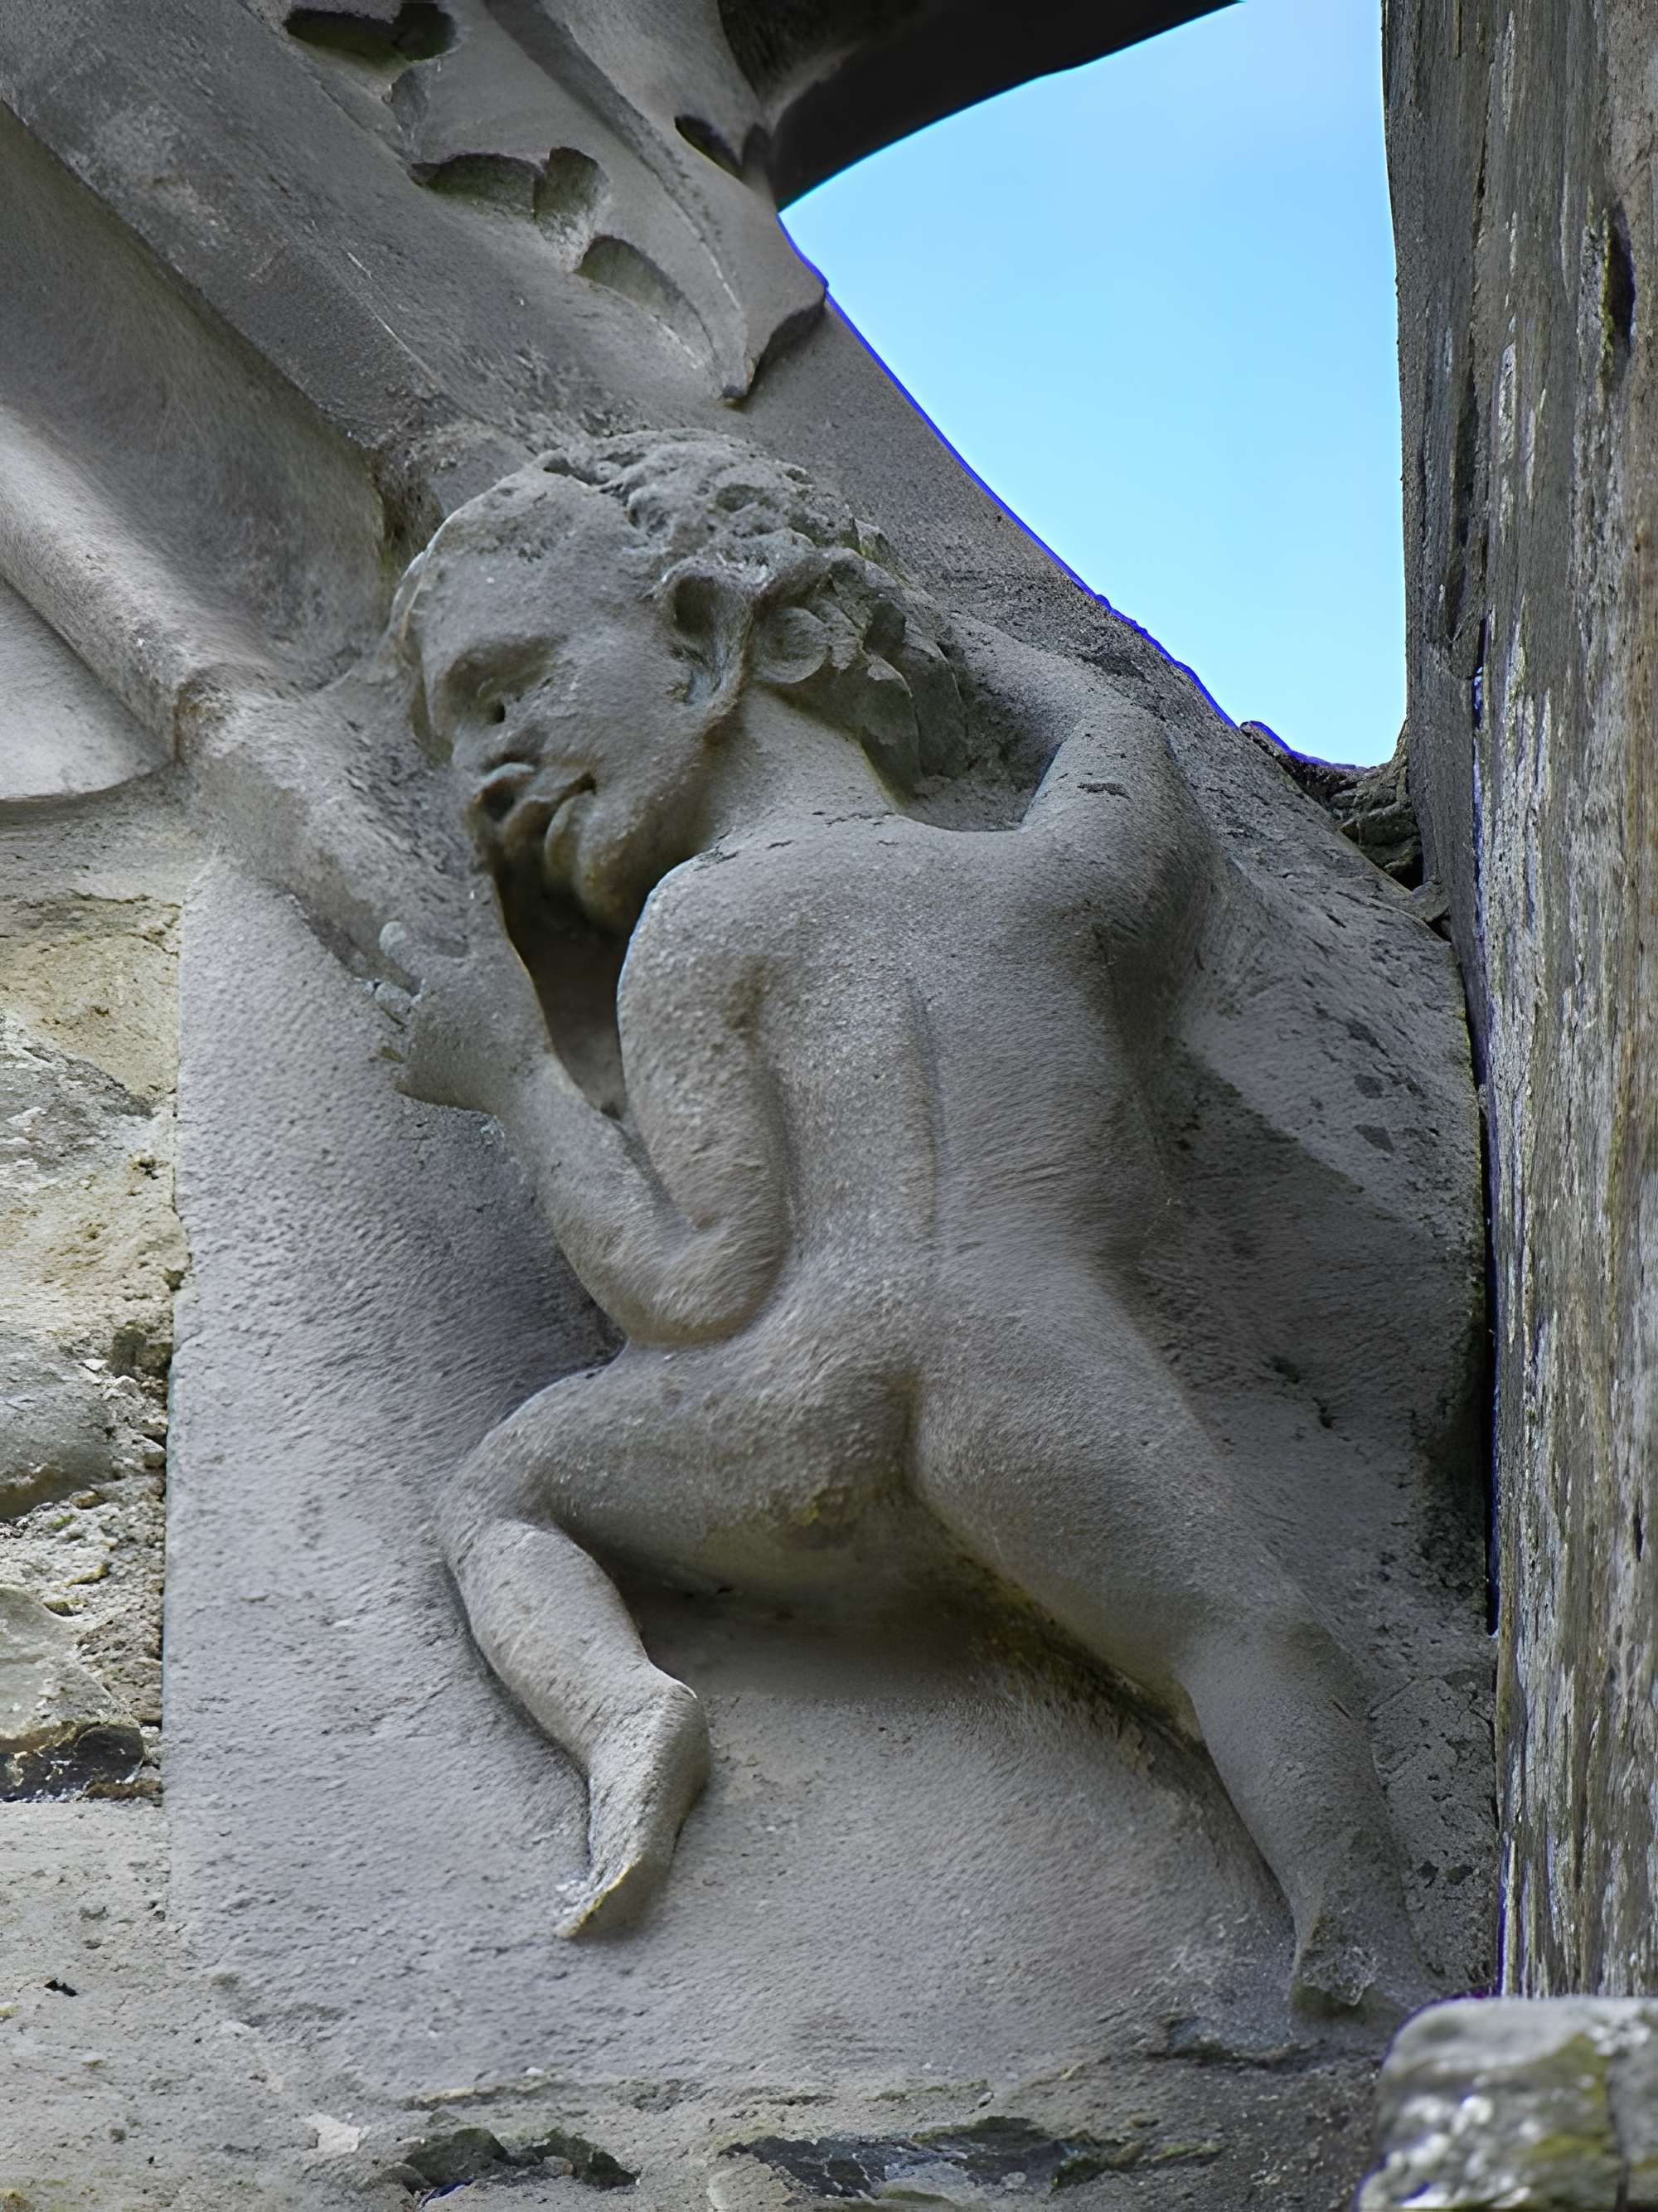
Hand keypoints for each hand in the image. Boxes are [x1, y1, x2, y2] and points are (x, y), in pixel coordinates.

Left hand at [381, 884, 548, 1116]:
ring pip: (389, 1033)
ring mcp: (413, 1051)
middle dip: (384, 988)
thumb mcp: (501, 955)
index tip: (390, 933)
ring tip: (384, 1022)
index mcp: (433, 978)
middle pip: (389, 996)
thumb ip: (484, 908)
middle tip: (375, 984)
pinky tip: (397, 1067)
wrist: (516, 1080)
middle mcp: (414, 1013)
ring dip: (388, 1024)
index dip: (395, 939)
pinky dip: (399, 1067)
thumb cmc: (512, 1013)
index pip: (403, 950)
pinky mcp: (419, 1084)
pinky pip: (399, 1073)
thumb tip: (476, 857)